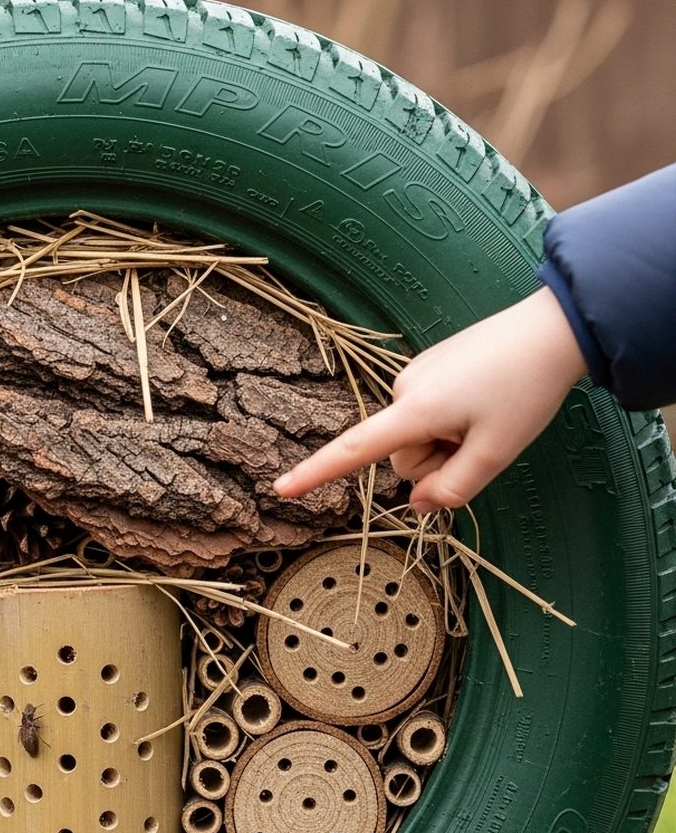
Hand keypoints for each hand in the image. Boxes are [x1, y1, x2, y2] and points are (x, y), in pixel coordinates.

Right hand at [273, 286, 587, 513]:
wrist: (551, 329)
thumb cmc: (526, 391)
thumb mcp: (497, 453)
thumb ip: (453, 488)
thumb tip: (418, 503)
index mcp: (415, 410)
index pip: (355, 449)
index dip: (316, 472)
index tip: (280, 487)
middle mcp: (404, 388)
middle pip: (403, 454)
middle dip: (436, 460)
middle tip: (483, 442)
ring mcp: (416, 373)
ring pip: (416, 434)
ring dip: (447, 440)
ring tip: (488, 416)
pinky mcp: (430, 366)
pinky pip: (428, 412)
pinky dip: (452, 419)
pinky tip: (486, 399)